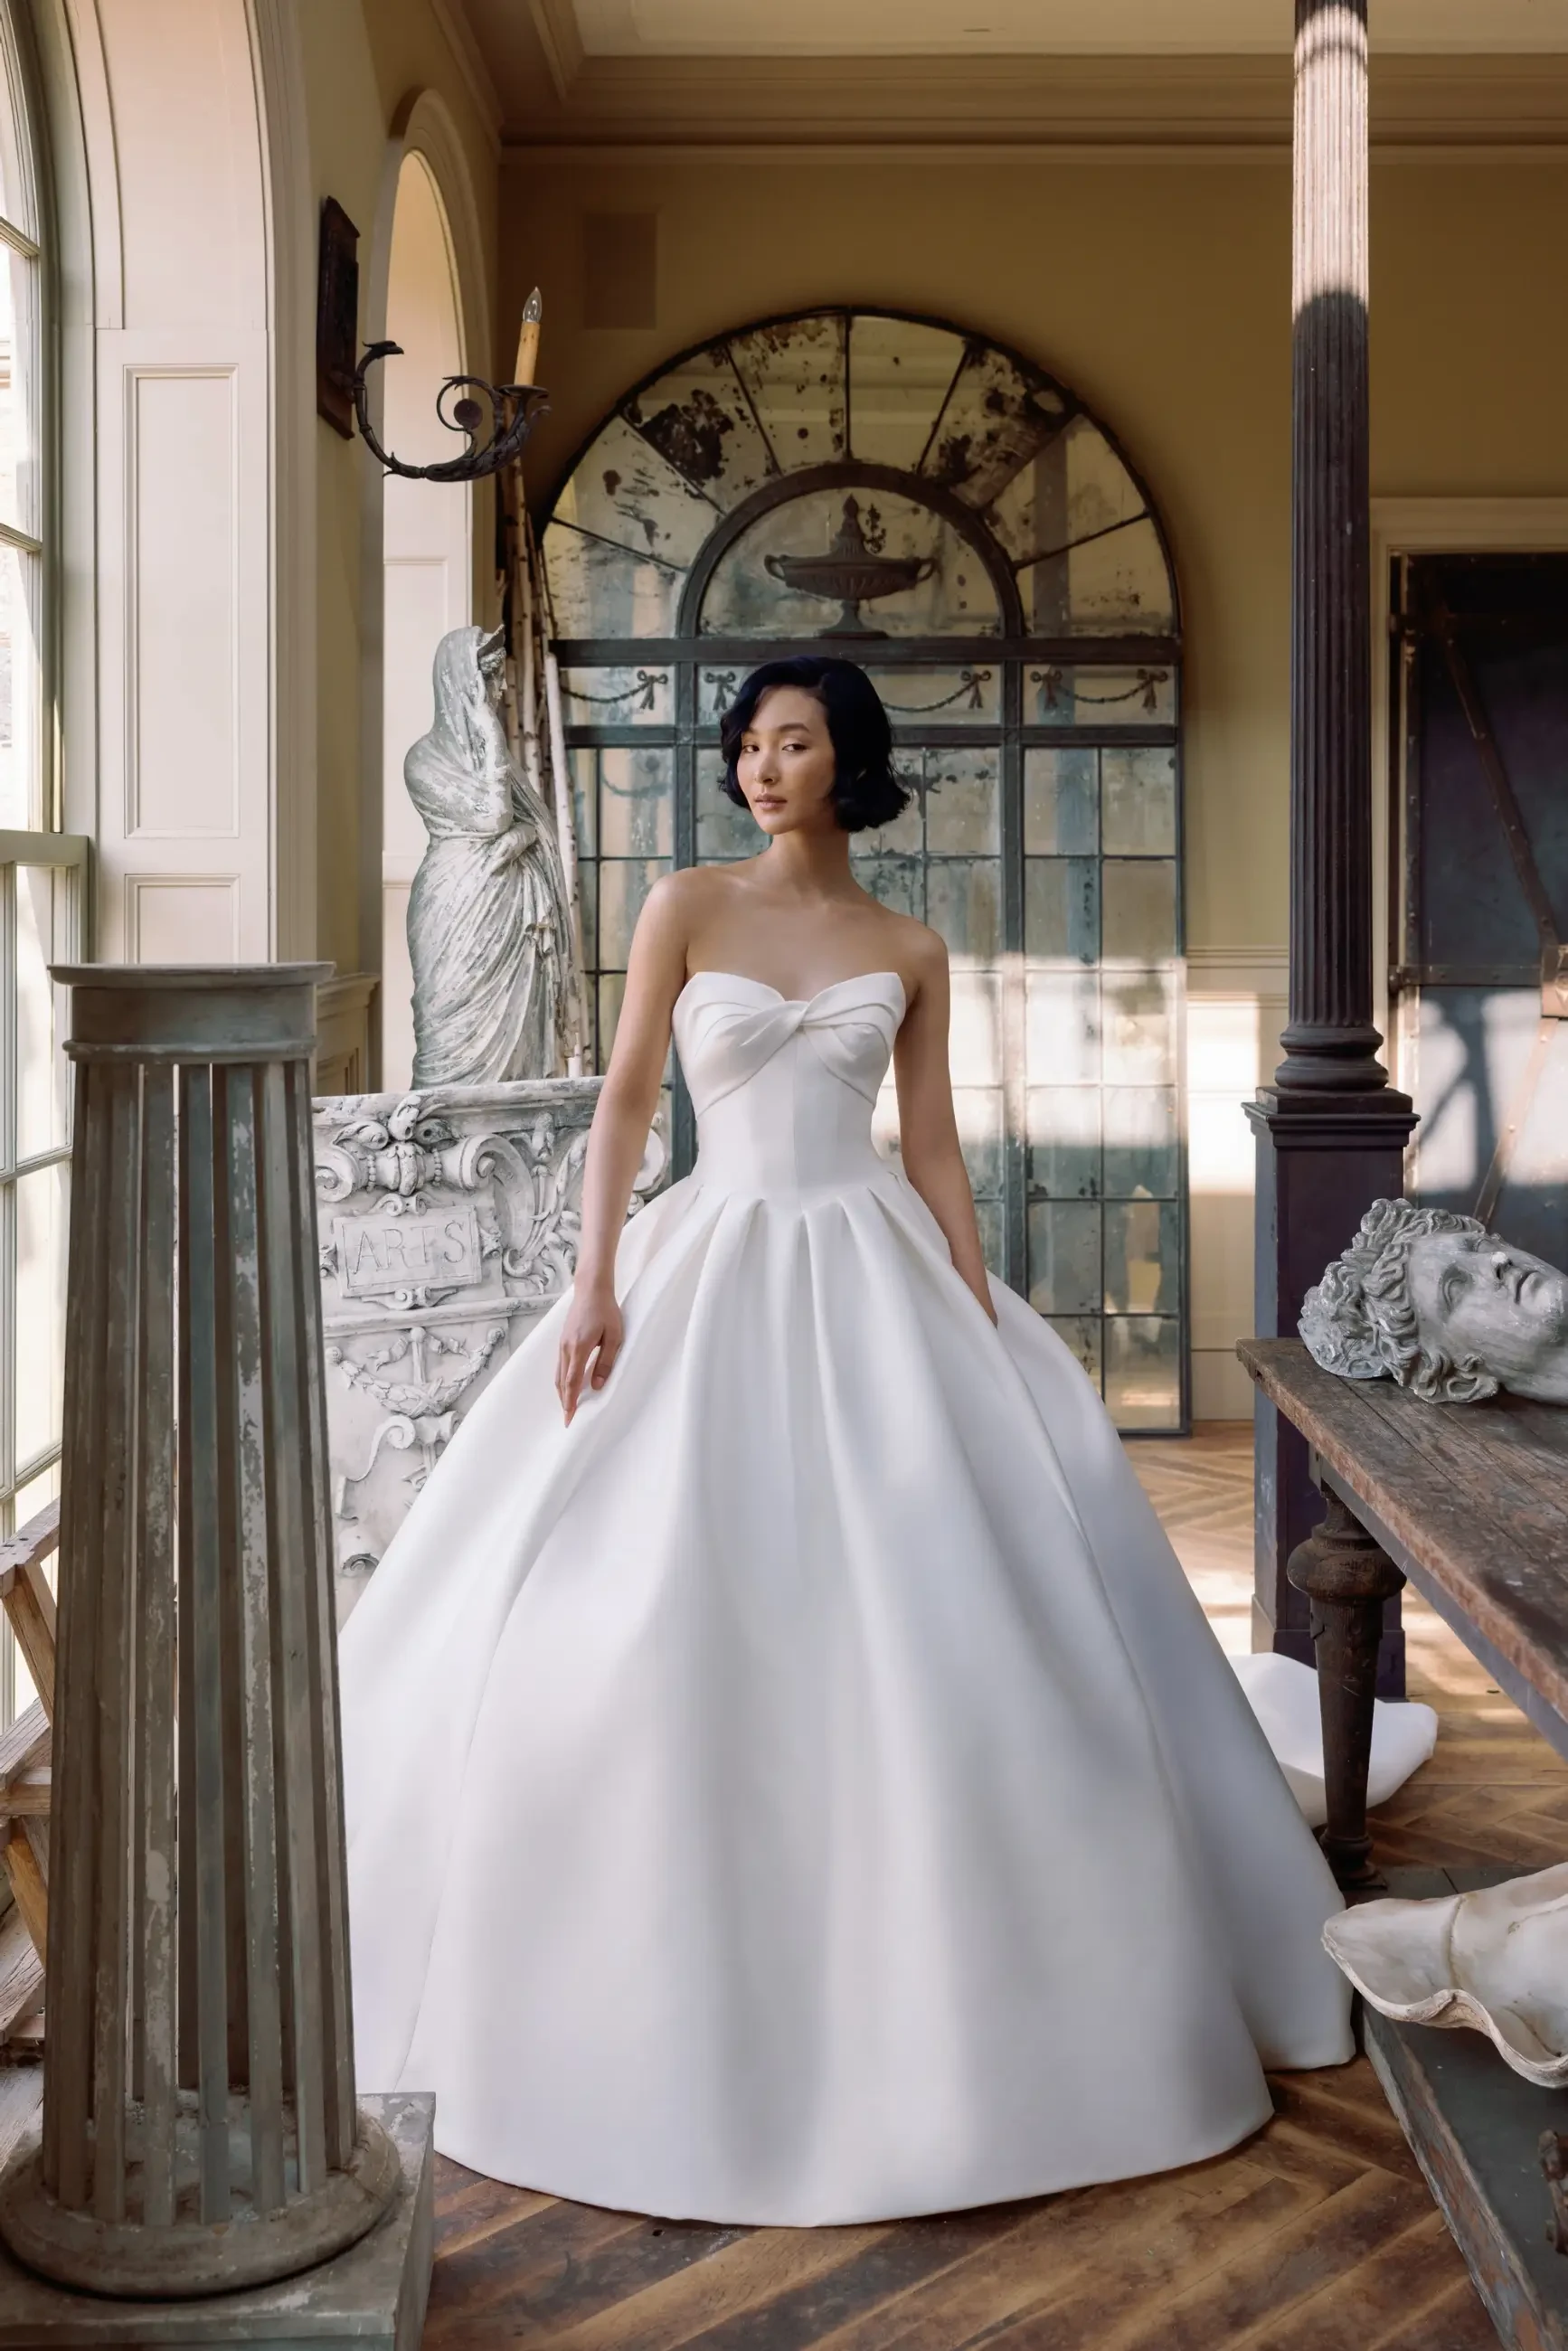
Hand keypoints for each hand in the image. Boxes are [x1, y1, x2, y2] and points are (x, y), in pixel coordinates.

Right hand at [556, 1284, 622, 1422]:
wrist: (591, 1289)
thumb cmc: (606, 1311)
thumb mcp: (614, 1337)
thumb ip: (605, 1362)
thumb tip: (597, 1385)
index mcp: (579, 1348)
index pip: (571, 1382)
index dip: (570, 1402)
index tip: (569, 1418)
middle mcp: (566, 1348)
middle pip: (561, 1382)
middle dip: (564, 1402)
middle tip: (568, 1419)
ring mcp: (562, 1343)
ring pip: (558, 1374)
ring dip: (561, 1392)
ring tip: (567, 1406)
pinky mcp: (563, 1339)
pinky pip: (559, 1365)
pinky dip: (561, 1379)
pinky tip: (568, 1384)